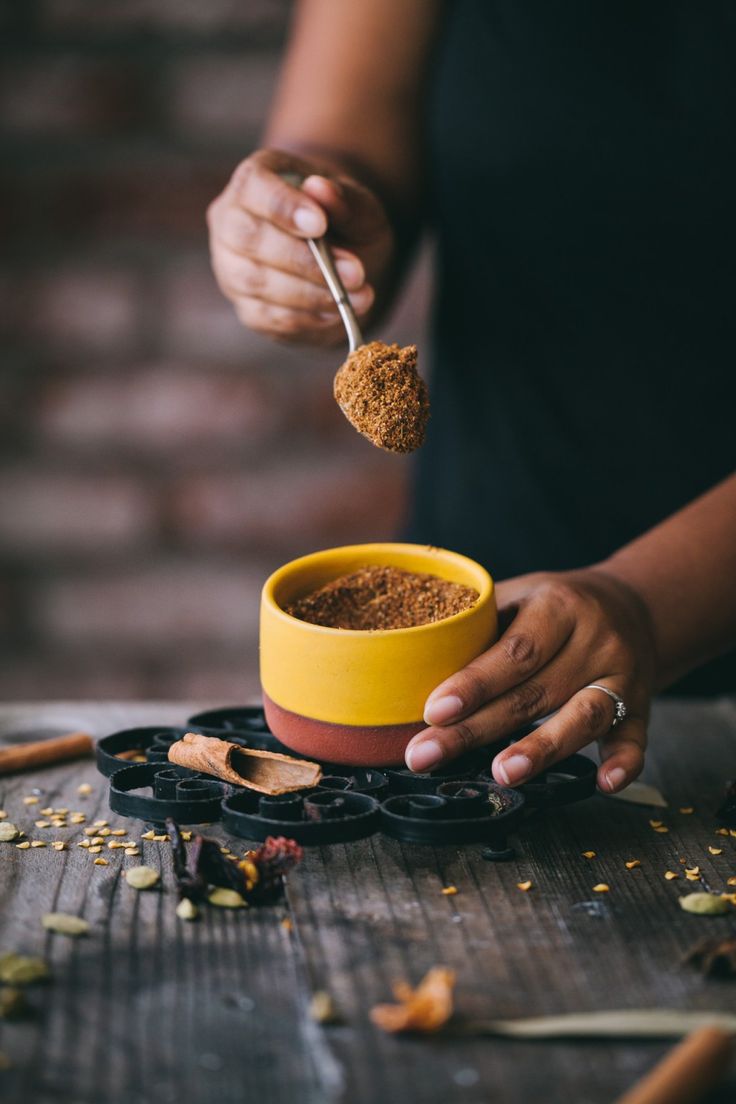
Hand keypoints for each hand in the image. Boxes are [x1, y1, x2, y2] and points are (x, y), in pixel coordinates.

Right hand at [207, 148, 393, 344]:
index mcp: (253, 181)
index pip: (252, 187)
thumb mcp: (360, 205)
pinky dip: (307, 317)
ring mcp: (232, 268)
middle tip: (355, 272)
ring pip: (256, 282)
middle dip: (302, 261)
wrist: (346, 257)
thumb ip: (346, 199)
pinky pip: (268, 317)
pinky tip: (338, 312)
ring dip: (311, 294)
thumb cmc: (345, 221)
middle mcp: (231, 222)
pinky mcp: (246, 308)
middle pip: (248, 239)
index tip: (320, 224)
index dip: (283, 207)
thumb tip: (321, 189)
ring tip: (359, 295)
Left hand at [404, 568, 658, 792]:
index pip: (514, 651)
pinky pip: (636, 738)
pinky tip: (602, 784)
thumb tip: (409, 661)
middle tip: (427, 756)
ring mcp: (623, 675)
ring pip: (583, 717)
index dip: (473, 683)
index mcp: (558, 606)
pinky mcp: (642, 706)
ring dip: (542, 749)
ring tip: (503, 774)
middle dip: (477, 729)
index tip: (433, 711)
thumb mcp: (520, 594)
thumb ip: (480, 625)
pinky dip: (624, 763)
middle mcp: (596, 640)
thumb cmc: (555, 606)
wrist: (633, 605)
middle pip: (535, 692)